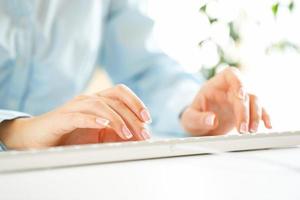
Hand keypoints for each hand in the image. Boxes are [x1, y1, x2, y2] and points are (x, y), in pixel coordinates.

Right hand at [0, 84, 151, 148]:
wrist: (37, 137)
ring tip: (128, 135)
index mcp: (98, 101)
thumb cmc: (69, 135)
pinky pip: (79, 115)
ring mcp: (75, 107)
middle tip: (143, 132)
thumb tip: (138, 136)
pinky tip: (104, 125)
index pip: (121, 93)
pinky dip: (93, 119)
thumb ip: (115, 133)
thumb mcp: (98, 135)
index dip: (136, 103)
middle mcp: (88, 100)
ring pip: (100, 105)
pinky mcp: (62, 118)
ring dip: (117, 120)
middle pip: (115, 98)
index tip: (148, 119)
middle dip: (133, 115)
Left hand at [180, 67, 271, 135]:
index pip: (230, 74)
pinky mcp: (246, 110)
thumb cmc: (194, 118)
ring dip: (256, 115)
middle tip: (241, 129)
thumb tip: (212, 119)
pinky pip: (260, 110)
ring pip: (255, 100)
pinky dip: (265, 117)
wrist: (199, 126)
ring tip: (250, 131)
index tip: (240, 96)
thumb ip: (198, 118)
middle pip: (244, 92)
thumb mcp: (190, 119)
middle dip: (245, 111)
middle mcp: (230, 89)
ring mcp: (239, 99)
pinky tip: (268, 125)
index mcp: (216, 84)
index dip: (238, 81)